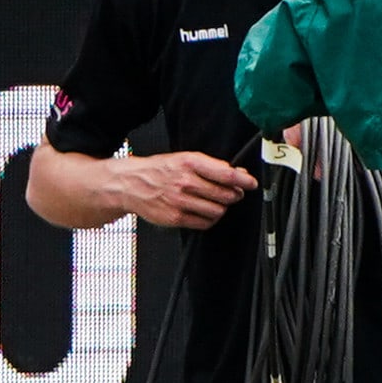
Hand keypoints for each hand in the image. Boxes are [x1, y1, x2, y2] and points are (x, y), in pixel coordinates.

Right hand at [111, 150, 253, 229]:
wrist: (129, 184)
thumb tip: (238, 173)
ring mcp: (180, 201)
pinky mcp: (175, 217)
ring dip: (221, 208)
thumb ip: (211, 166)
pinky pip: (205, 223)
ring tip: (213, 202)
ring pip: (218, 210)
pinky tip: (203, 211)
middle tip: (231, 193)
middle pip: (226, 195)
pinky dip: (209, 219)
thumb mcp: (184, 159)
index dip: (244, 180)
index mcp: (189, 163)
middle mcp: (185, 182)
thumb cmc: (159, 171)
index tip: (252, 183)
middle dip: (234, 195)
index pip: (226, 174)